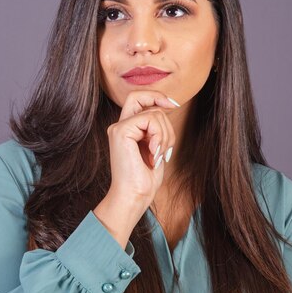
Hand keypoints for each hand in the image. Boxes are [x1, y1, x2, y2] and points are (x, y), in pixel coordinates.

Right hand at [93, 91, 178, 248]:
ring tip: (160, 154)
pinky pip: (149, 120)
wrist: (134, 196)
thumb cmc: (145, 179)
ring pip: (153, 113)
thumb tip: (168, 106)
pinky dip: (159, 136)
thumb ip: (157, 128)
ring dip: (165, 134)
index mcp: (126, 129)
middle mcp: (119, 126)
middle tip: (170, 125)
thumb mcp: (156, 147)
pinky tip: (154, 153)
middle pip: (139, 96)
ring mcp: (118, 128)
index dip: (155, 96)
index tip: (173, 105)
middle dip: (160, 104)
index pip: (137, 99)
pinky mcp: (120, 132)